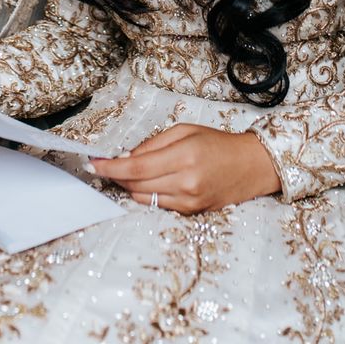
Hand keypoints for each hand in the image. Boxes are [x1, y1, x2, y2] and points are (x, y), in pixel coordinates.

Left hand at [89, 124, 280, 213]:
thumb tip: (125, 157)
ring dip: (129, 185)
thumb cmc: (218, 143)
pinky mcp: (191, 212)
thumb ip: (154, 144)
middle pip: (135, 184)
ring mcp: (189, 201)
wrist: (252, 166)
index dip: (110, 167)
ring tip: (128, 171)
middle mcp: (186, 182)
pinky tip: (148, 181)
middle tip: (105, 164)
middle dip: (116, 175)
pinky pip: (157, 204)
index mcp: (184, 156)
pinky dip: (146, 193)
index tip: (92, 163)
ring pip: (142, 197)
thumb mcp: (185, 131)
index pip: (136, 166)